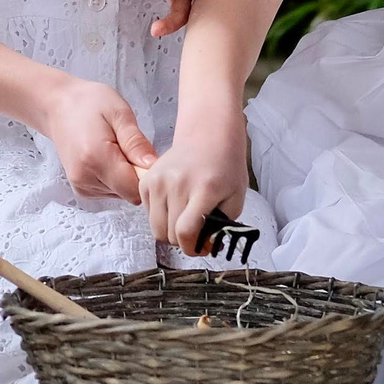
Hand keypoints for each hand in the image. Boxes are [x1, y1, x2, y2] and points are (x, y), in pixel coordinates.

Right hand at [37, 75, 158, 202]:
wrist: (57, 106)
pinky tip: (107, 157)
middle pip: (128, 193)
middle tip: (127, 146)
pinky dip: (115, 178)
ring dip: (125, 175)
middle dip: (136, 174)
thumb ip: (136, 142)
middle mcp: (85, 178)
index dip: (146, 175)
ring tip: (115, 148)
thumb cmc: (89, 103)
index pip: (134, 189)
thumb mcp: (119, 113)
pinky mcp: (81, 188)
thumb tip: (153, 166)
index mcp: (96, 158)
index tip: (144, 154)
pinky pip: (110, 191)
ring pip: (120, 194)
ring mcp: (81, 186)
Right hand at [141, 119, 249, 255]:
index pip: (185, 232)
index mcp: (203, 188)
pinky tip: (175, 205)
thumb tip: (204, 246)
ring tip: (185, 219)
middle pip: (169, 233)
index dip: (191, 248)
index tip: (200, 249)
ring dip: (170, 231)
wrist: (208, 135)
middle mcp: (178, 183)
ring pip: (156, 228)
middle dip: (184, 241)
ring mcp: (159, 180)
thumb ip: (222, 226)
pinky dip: (160, 217)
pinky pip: (148, 213)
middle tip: (196, 233)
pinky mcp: (147, 179)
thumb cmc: (225, 165)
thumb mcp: (236, 197)